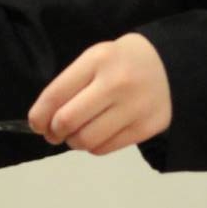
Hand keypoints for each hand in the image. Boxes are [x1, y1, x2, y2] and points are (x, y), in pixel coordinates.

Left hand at [28, 35, 170, 154]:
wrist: (170, 66)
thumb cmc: (122, 63)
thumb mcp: (95, 59)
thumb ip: (70, 85)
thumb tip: (44, 122)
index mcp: (98, 60)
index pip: (55, 95)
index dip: (39, 116)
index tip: (37, 125)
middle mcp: (116, 83)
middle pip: (68, 121)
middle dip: (54, 132)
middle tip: (55, 134)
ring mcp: (134, 107)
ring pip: (87, 140)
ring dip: (74, 142)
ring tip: (77, 135)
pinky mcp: (146, 127)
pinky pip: (106, 148)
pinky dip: (94, 146)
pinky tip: (98, 135)